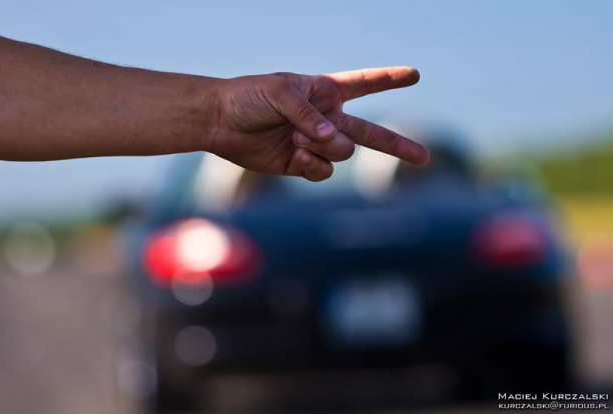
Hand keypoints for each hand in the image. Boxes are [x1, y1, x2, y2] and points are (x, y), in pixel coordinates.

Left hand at [209, 67, 428, 181]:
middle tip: (424, 158)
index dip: (390, 80)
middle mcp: (327, 119)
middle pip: (372, 134)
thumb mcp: (280, 93)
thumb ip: (309, 115)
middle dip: (398, 146)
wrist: (221, 122)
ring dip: (323, 147)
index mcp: (325, 92)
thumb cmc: (249, 96)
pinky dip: (313, 165)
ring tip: (294, 137)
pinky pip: (323, 171)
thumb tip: (333, 140)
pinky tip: (296, 154)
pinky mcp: (302, 165)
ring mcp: (316, 144)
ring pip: (343, 153)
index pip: (365, 85)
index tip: (414, 75)